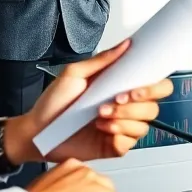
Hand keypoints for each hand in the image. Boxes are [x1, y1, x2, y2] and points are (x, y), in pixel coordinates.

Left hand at [4, 39, 173, 163]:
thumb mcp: (74, 74)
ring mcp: (121, 127)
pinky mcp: (115, 145)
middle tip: (117, 100)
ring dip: (123, 117)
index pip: (154, 85)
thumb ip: (102, 60)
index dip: (153, 86)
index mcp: (119, 88)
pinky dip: (118, 133)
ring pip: (144, 124)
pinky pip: (131, 141)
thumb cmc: (52, 104)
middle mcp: (124, 107)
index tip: (137, 86)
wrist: (37, 132)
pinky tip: (102, 128)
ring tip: (101, 114)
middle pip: (154, 106)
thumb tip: (125, 45)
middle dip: (138, 103)